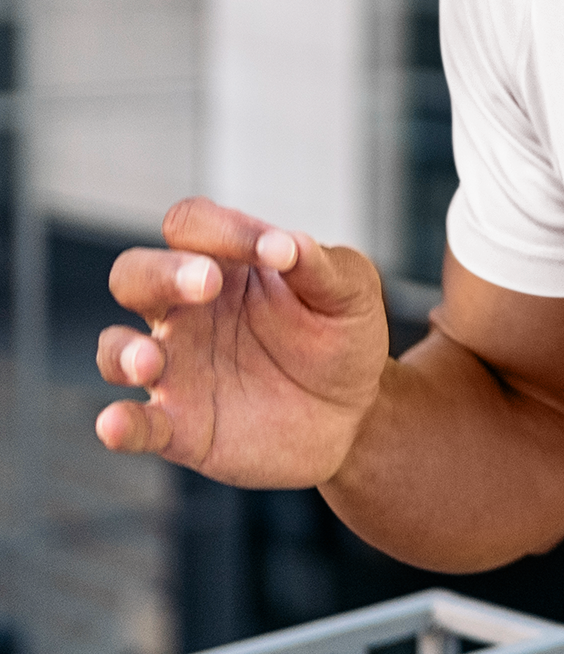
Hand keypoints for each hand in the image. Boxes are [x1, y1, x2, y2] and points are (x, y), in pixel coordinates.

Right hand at [98, 197, 388, 488]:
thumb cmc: (342, 335)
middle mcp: (188, 312)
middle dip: (160, 274)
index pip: (192, 226)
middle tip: (205, 284)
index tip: (276, 251)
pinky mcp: (180, 427)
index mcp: (226, 265)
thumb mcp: (349, 291)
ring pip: (116, 349)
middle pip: (135, 275)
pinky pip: (136, 425)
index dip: (222, 229)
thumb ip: (318, 264)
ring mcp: (177, 369)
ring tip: (151, 360)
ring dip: (123, 352)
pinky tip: (116, 425)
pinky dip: (119, 426)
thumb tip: (285, 243)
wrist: (356, 411)